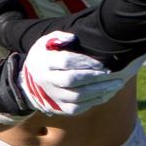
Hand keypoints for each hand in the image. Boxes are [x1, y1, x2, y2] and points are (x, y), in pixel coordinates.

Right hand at [0, 32, 144, 120]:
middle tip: (112, 74)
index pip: (65, 62)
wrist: (29, 82)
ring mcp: (53, 96)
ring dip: (99, 91)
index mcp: (44, 62)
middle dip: (95, 77)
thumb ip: (59, 37)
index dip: (85, 61)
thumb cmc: (45, 57)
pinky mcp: (60, 108)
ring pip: (78, 96)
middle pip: (73, 80)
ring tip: (115, 84)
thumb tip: (74, 38)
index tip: (102, 61)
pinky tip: (107, 94)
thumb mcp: (45, 43)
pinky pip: (79, 107)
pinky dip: (95, 101)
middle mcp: (46, 81)